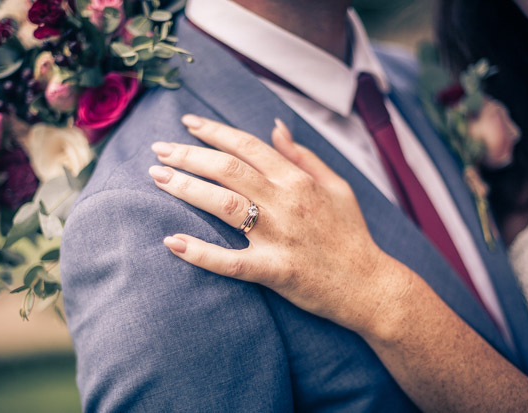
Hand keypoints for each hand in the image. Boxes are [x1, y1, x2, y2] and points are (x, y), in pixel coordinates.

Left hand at [149, 115, 410, 334]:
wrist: (369, 286)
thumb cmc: (350, 234)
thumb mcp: (336, 186)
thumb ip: (303, 156)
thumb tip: (275, 126)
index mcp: (299, 180)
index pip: (248, 145)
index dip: (214, 131)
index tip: (186, 122)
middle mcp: (287, 202)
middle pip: (228, 169)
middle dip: (189, 155)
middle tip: (157, 150)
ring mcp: (280, 237)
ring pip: (224, 204)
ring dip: (186, 188)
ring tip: (157, 178)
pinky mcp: (276, 271)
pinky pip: (231, 261)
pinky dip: (200, 252)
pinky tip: (172, 241)